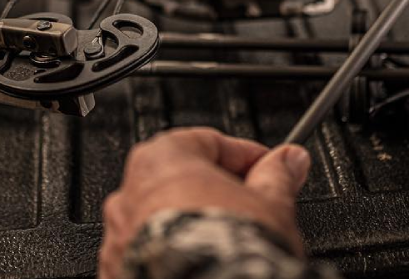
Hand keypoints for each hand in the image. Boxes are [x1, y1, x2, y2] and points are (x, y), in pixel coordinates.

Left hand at [98, 128, 310, 278]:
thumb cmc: (228, 248)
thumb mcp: (270, 203)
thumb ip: (278, 175)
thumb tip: (290, 160)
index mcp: (162, 158)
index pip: (211, 142)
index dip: (248, 157)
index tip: (270, 168)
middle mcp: (131, 192)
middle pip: (183, 179)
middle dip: (218, 191)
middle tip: (254, 205)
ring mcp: (120, 235)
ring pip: (163, 217)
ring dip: (193, 222)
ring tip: (229, 240)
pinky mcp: (119, 268)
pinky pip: (149, 250)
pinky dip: (172, 252)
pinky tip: (202, 261)